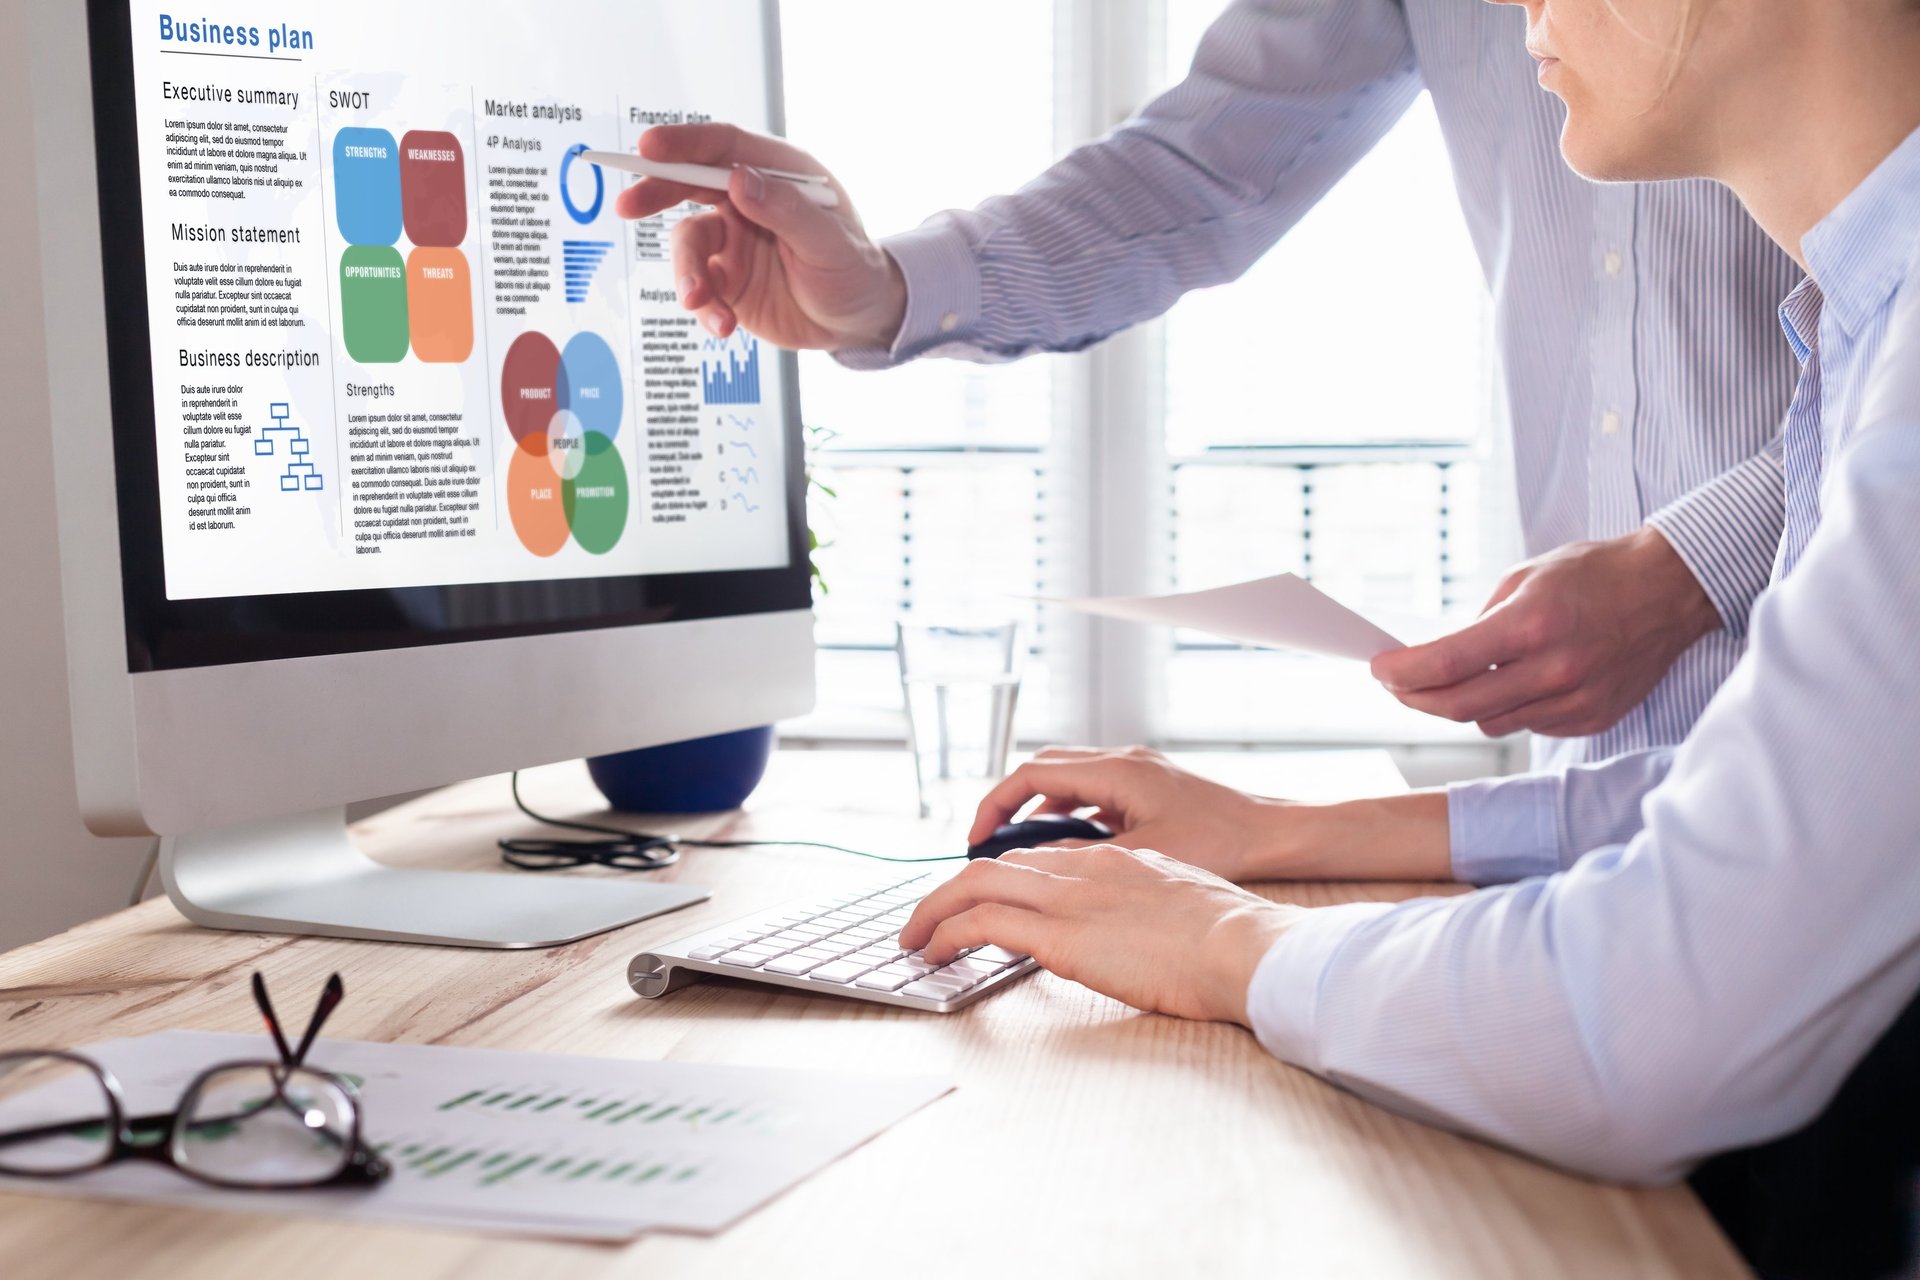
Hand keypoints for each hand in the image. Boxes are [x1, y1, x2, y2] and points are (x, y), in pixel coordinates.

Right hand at [612, 124, 906, 349]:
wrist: (858, 322)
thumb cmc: (855, 270)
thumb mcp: (831, 242)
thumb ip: (786, 210)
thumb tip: (740, 179)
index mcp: (778, 174)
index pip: (724, 146)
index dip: (684, 143)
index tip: (649, 147)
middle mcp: (749, 200)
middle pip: (689, 184)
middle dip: (656, 193)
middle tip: (628, 206)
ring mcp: (733, 240)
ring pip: (689, 244)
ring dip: (687, 274)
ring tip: (700, 302)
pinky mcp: (726, 279)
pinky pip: (699, 288)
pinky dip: (704, 308)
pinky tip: (724, 326)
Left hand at [900, 846, 1301, 1024]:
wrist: (1244, 947)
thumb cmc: (1232, 941)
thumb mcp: (1182, 908)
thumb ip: (1147, 909)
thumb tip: (1135, 933)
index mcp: (1117, 861)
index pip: (1040, 860)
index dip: (1001, 879)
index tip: (981, 901)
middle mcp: (1085, 868)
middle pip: (997, 866)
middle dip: (952, 890)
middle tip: (927, 918)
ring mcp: (1070, 897)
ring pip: (975, 885)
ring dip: (935, 910)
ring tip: (914, 939)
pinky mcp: (1059, 933)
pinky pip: (981, 923)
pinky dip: (947, 933)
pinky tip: (933, 953)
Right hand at [969, 747, 1287, 881]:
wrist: (1273, 833)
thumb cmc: (1221, 842)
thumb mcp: (1140, 857)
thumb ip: (1083, 858)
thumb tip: (1036, 867)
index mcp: (1115, 771)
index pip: (1032, 774)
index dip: (995, 805)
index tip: (976, 838)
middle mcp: (1122, 761)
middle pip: (1043, 770)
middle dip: (1009, 804)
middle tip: (988, 843)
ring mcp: (1137, 770)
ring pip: (1068, 779)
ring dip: (1040, 809)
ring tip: (1021, 850)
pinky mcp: (1149, 786)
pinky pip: (1093, 791)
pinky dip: (1070, 813)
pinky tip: (1070, 847)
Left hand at [1371, 527, 1722, 737]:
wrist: (1669, 591)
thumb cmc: (1594, 574)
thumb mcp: (1524, 579)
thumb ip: (1479, 623)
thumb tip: (1437, 659)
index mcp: (1532, 625)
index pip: (1447, 664)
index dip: (1402, 673)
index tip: (1379, 669)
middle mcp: (1554, 669)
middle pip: (1459, 707)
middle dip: (1416, 698)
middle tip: (1397, 685)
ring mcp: (1576, 700)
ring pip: (1490, 722)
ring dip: (1463, 705)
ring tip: (1456, 679)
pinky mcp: (1591, 718)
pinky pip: (1528, 725)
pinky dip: (1509, 709)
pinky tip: (1513, 683)